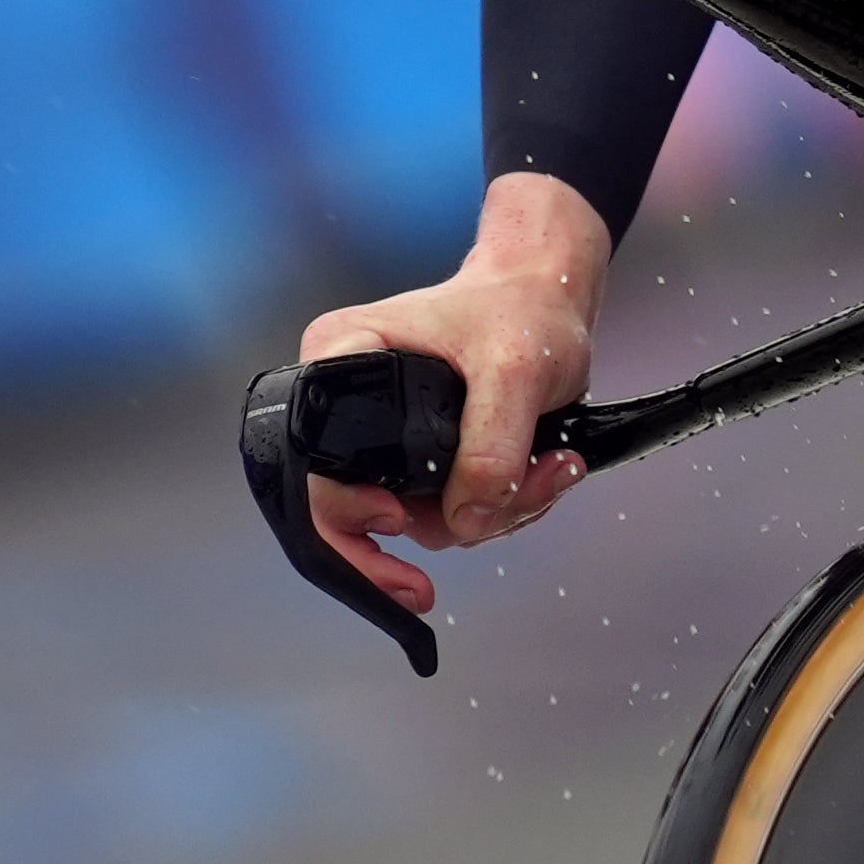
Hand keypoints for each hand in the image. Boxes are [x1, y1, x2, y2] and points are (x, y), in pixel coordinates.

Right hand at [292, 172, 607, 617]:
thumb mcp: (515, 370)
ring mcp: (386, 437)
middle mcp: (349, 403)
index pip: (314, 462)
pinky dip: (501, 507)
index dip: (345, 510)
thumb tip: (467, 520)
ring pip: (416, 519)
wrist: (549, 296)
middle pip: (350, 509)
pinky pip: (450, 512)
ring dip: (488, 515)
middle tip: (445, 567)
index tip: (396, 519)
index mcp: (341, 360)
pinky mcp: (422, 458)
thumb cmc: (523, 309)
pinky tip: (546, 469)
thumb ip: (492, 447)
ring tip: (549, 467)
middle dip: (422, 536)